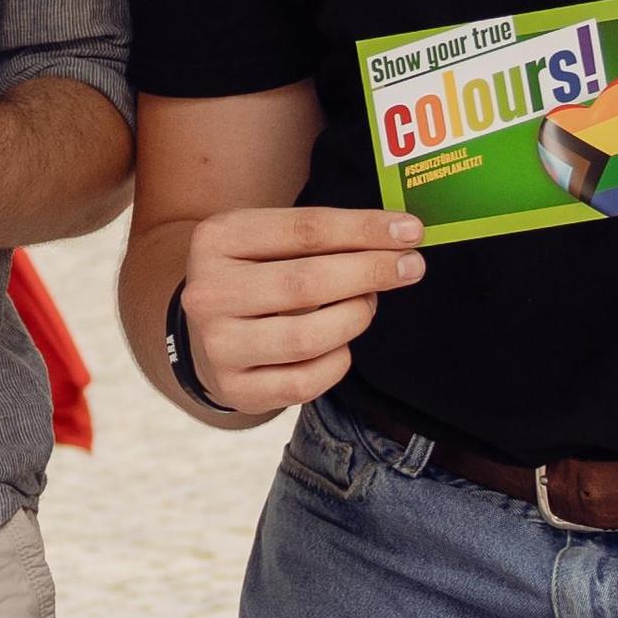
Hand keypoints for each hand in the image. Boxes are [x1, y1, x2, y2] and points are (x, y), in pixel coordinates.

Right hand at [181, 207, 425, 412]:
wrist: (205, 332)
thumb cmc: (255, 274)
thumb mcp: (271, 240)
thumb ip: (324, 235)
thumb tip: (399, 234)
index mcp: (218, 240)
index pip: (304, 229)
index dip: (363, 229)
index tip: (410, 230)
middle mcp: (208, 292)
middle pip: (307, 282)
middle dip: (370, 273)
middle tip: (411, 267)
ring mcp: (217, 345)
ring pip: (308, 338)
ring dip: (355, 317)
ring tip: (368, 304)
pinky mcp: (235, 388)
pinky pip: (305, 382)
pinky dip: (337, 361)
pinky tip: (341, 345)